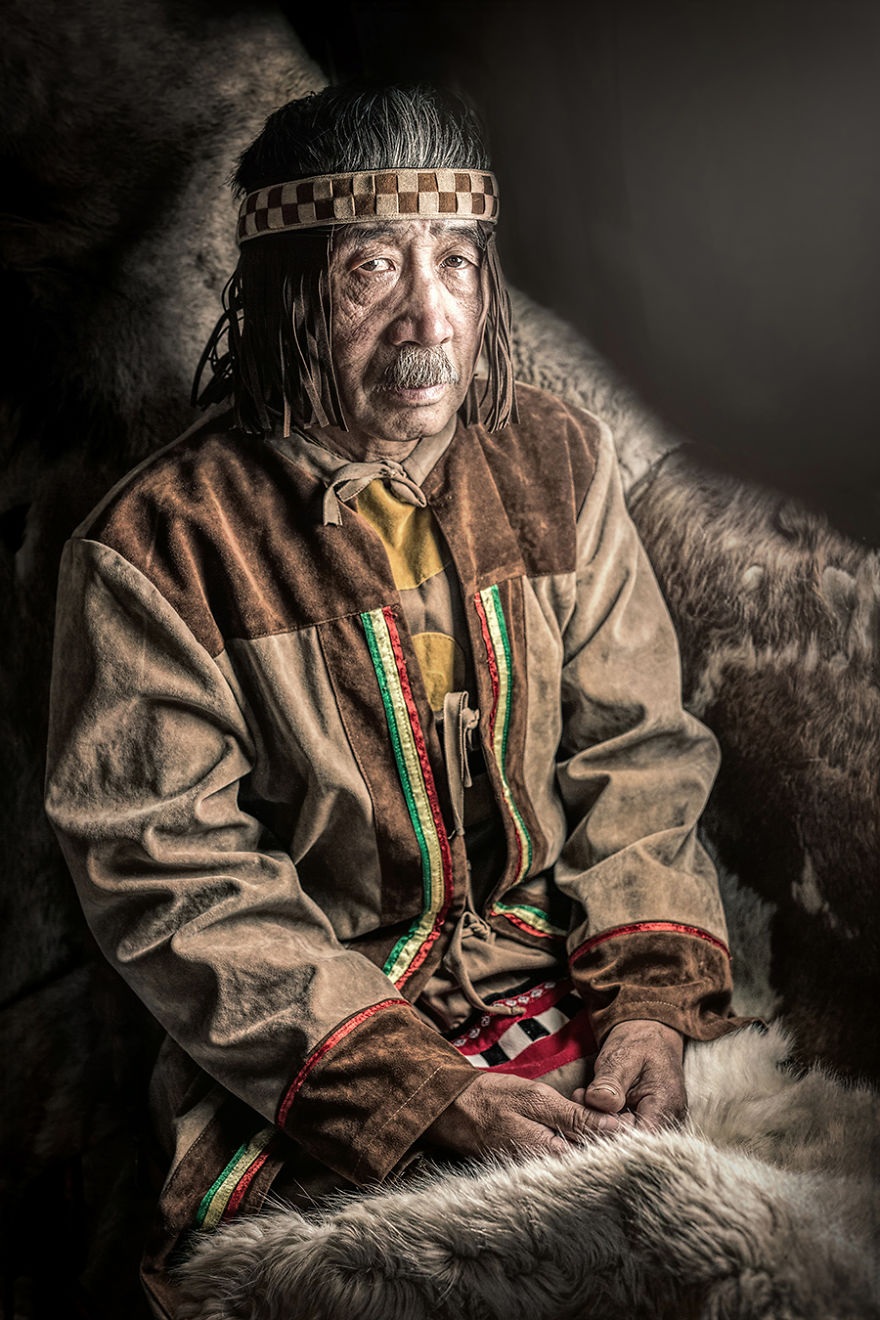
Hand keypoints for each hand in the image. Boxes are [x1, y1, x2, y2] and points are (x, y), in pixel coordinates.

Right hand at [424, 1070, 632, 1160]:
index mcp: (548, 1157)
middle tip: (620, 1119)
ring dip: (592, 1144)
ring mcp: (536, 1174)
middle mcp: (545, 1175)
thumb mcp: (536, 1099)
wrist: (452, 1109)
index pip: (598, 1158)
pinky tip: (577, 1131)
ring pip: (577, 1162)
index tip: (630, 1122)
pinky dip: (573, 1146)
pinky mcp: (530, 1170)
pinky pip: (561, 1162)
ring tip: (604, 1122)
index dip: (619, 1140)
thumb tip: (615, 1129)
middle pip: (590, 1164)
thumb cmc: (492, 1098)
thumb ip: (576, 1117)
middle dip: (607, 1142)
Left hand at [573, 1018, 685, 1130]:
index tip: (586, 1111)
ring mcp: (658, 1125)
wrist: (651, 1037)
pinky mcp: (647, 1124)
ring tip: (582, 1097)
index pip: (637, 1139)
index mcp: (665, 1105)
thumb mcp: (621, 1056)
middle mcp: (667, 1122)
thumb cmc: (639, 1044)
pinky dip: (605, 1121)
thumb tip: (597, 1101)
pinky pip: (624, 1132)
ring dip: (600, 1123)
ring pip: (624, 1139)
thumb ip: (610, 1080)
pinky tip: (591, 1103)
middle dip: (599, 1126)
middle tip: (579, 1098)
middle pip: (630, 1143)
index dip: (609, 1133)